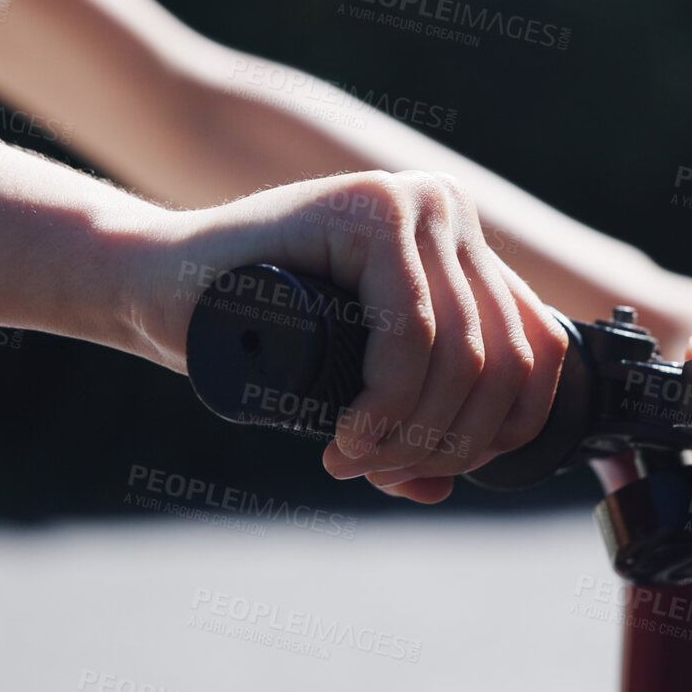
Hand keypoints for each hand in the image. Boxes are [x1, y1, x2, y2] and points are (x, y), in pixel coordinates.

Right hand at [135, 170, 567, 503]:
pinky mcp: (370, 213)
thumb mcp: (344, 380)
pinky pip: (412, 333)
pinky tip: (349, 437)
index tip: (434, 471)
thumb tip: (446, 488)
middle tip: (380, 474)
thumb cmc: (245, 330)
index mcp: (464, 245)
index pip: (535, 351)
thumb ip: (399, 422)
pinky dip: (387, 403)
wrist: (156, 283)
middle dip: (449, 443)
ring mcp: (414, 204)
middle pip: (503, 360)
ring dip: (413, 434)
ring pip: (462, 355)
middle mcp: (451, 211)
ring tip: (354, 461)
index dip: (500, 433)